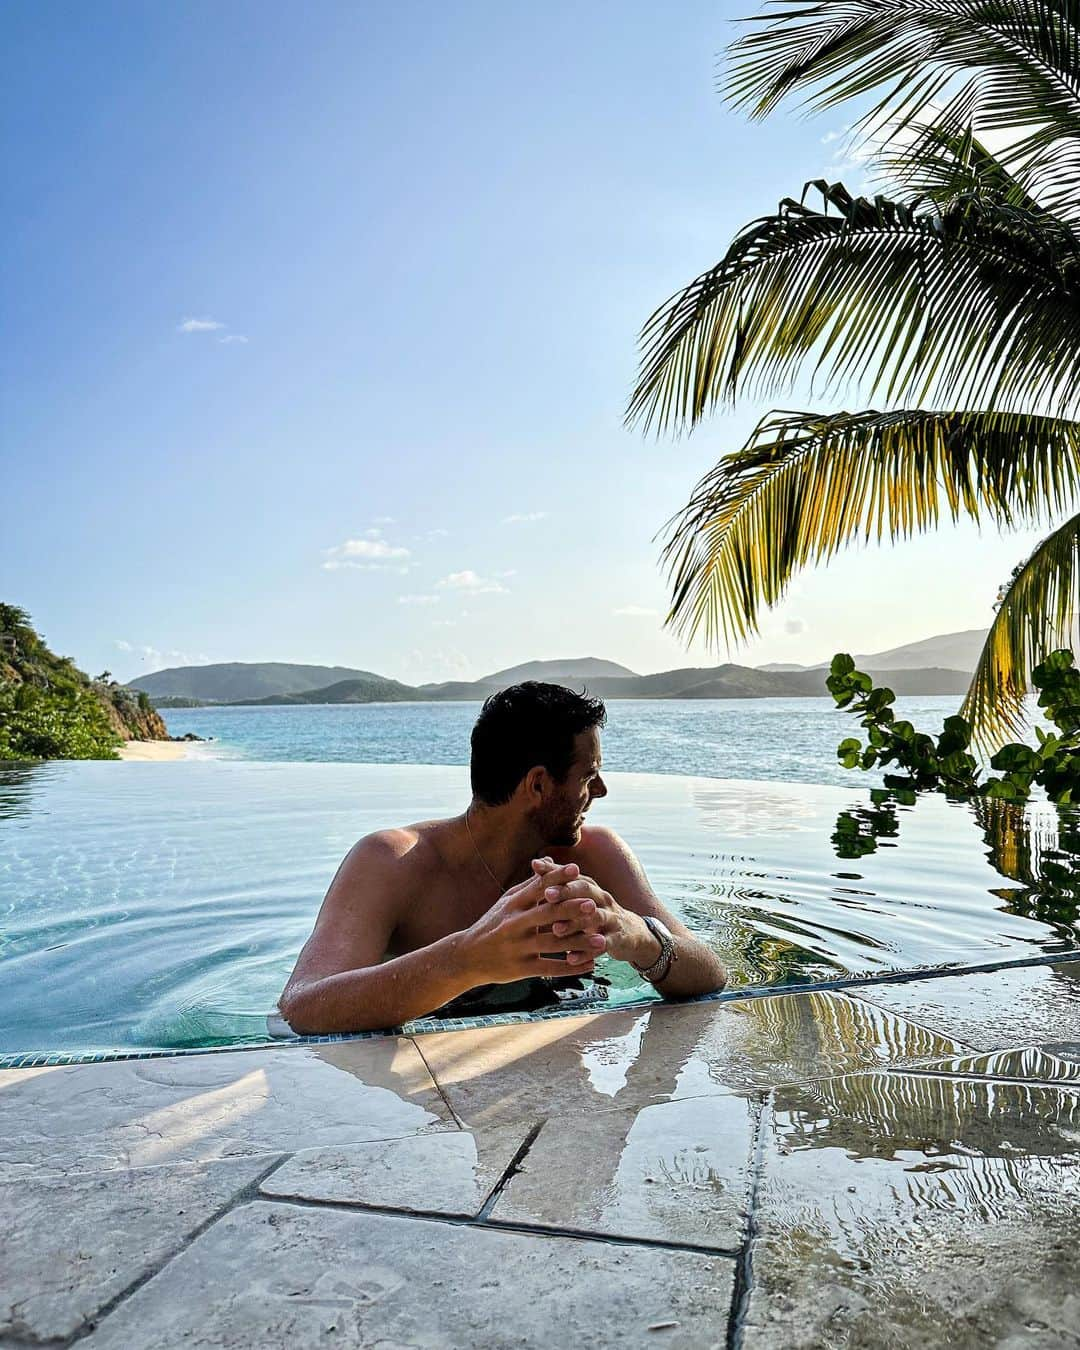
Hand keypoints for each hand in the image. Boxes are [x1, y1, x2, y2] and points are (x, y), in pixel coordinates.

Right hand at [460, 862, 600, 984]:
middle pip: (547, 914)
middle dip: (571, 909)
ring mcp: (519, 948)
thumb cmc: (492, 925)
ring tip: (602, 941)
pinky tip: (590, 965)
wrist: (467, 957)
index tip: (577, 870)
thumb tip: (549, 860)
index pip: (537, 888)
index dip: (557, 878)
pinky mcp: (521, 969)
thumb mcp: (507, 902)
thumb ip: (530, 884)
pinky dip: (572, 967)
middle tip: (594, 905)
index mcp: (513, 905)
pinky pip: (550, 968)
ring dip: (579, 942)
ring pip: (553, 944)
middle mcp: (515, 925)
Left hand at [538, 869, 659, 968]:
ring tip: (556, 930)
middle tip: (547, 894)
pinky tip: (570, 958)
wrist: (631, 933)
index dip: (556, 870)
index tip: (535, 867)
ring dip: (575, 923)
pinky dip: (586, 952)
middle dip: (567, 891)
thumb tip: (536, 862)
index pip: (573, 874)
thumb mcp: (581, 896)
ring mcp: (611, 918)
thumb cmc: (595, 912)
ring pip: (595, 917)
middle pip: (586, 891)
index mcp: (590, 887)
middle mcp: (602, 898)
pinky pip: (602, 945)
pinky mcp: (617, 939)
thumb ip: (559, 882)